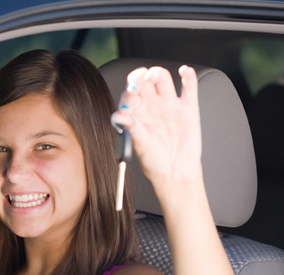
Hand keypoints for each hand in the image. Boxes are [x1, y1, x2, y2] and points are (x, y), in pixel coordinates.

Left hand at [111, 66, 201, 192]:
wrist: (175, 172)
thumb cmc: (154, 160)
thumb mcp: (140, 144)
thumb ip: (131, 128)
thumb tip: (117, 116)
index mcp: (136, 113)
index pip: (130, 94)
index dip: (129, 90)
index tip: (129, 91)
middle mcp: (151, 105)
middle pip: (145, 83)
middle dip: (141, 77)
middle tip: (140, 79)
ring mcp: (169, 105)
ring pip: (163, 81)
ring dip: (158, 74)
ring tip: (155, 76)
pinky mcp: (188, 108)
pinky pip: (189, 88)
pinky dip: (188, 77)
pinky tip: (184, 71)